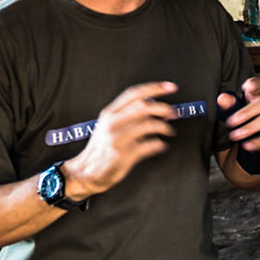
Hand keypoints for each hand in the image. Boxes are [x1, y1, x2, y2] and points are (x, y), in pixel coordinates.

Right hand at [67, 81, 178, 198]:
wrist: (85, 172)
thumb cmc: (100, 148)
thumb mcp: (107, 125)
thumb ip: (125, 113)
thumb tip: (152, 103)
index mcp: (109, 113)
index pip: (134, 93)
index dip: (155, 88)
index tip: (171, 87)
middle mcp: (113, 123)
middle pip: (144, 107)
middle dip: (164, 108)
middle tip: (174, 114)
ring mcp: (118, 139)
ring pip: (149, 125)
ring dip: (165, 127)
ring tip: (169, 131)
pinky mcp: (124, 155)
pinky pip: (150, 145)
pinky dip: (160, 144)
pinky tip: (161, 145)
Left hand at [218, 77, 259, 151]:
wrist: (249, 136)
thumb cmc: (241, 118)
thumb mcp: (232, 110)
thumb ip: (228, 104)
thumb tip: (222, 98)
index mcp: (256, 94)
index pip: (258, 85)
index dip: (254, 85)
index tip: (248, 87)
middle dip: (246, 113)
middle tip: (230, 123)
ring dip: (249, 128)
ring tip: (234, 136)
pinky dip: (258, 142)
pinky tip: (246, 146)